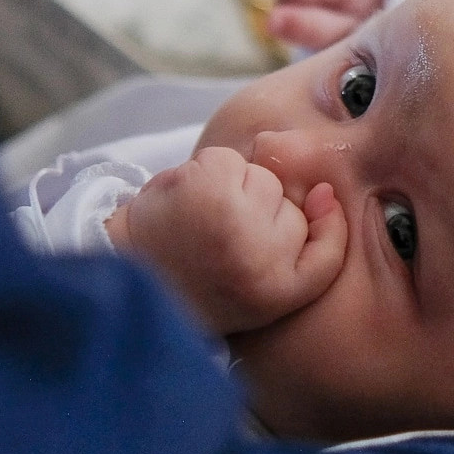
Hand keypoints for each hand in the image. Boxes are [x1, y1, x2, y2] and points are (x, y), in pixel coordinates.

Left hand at [106, 146, 347, 334]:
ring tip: (200, 220)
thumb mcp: (259, 290)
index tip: (317, 207)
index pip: (329, 253)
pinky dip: (205, 171)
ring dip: (233, 189)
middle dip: (262, 212)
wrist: (124, 278)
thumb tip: (325, 193)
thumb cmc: (197, 280)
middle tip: (222, 240)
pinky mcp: (206, 189)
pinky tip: (184, 200)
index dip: (328, 227)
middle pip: (293, 207)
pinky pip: (227, 160)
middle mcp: (260, 261)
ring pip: (261, 178)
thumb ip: (304, 249)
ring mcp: (234, 222)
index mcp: (277, 294)